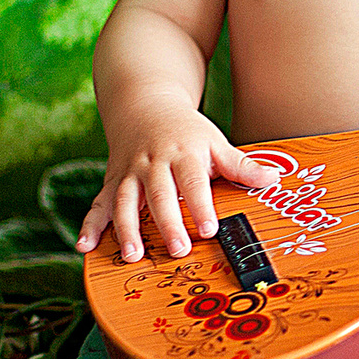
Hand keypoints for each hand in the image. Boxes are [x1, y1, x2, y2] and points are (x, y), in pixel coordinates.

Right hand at [76, 100, 282, 263]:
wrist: (144, 104)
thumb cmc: (186, 131)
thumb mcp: (214, 142)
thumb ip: (241, 165)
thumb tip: (273, 180)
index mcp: (182, 153)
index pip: (193, 181)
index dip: (201, 205)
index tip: (210, 228)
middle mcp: (153, 163)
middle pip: (159, 195)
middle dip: (167, 223)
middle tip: (177, 250)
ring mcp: (129, 173)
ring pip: (125, 201)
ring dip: (127, 229)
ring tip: (132, 255)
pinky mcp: (112, 181)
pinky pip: (98, 204)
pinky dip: (90, 225)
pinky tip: (84, 247)